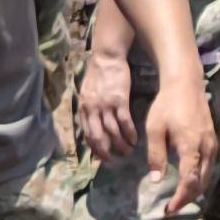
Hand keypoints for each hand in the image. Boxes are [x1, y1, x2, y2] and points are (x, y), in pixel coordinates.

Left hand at [77, 46, 139, 162]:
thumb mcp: (88, 93)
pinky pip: (124, 122)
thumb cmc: (99, 75)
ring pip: (112, 132)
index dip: (94, 148)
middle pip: (97, 137)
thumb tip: (93, 123)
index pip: (86, 134)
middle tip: (114, 161)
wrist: (106, 58)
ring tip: (128, 151)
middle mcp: (92, 110)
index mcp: (83, 109)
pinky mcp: (119, 101)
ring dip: (120, 144)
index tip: (103, 158)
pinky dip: (130, 133)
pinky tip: (135, 139)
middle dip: (106, 152)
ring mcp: (105, 106)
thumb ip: (89, 108)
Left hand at [140, 73, 217, 215]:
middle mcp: (206, 150)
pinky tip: (188, 180)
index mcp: (191, 148)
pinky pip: (209, 167)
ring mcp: (212, 145)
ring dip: (194, 190)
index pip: (189, 181)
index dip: (180, 199)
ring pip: (207, 176)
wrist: (186, 86)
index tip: (168, 210)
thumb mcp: (154, 130)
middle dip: (187, 198)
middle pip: (201, 183)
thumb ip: (156, 156)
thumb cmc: (166, 106)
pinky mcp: (213, 142)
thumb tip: (156, 180)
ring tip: (179, 197)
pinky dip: (199, 179)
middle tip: (172, 208)